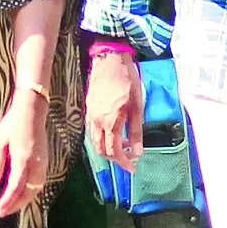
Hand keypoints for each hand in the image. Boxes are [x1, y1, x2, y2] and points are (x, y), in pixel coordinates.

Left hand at [0, 90, 50, 218]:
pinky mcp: (46, 161)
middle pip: (29, 192)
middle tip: (3, 212)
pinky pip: (40, 182)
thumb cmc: (12, 124)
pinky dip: (31, 191)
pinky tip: (21, 193)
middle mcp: (36, 163)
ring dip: (24, 199)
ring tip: (10, 205)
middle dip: (17, 205)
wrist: (32, 111)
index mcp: (23, 157)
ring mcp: (44, 162)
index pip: (16, 186)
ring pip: (36, 189)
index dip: (8, 201)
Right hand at [85, 47, 143, 167]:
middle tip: (128, 159)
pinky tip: (113, 132)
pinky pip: (92, 130)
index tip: (133, 167)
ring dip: (107, 148)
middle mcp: (96, 122)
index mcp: (110, 122)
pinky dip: (101, 138)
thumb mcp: (137, 107)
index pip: (113, 151)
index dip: (124, 162)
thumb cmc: (127, 81)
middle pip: (101, 150)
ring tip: (123, 146)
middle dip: (114, 159)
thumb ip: (136, 132)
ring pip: (94, 141)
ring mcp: (90, 115)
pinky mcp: (88, 108)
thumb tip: (138, 152)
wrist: (110, 59)